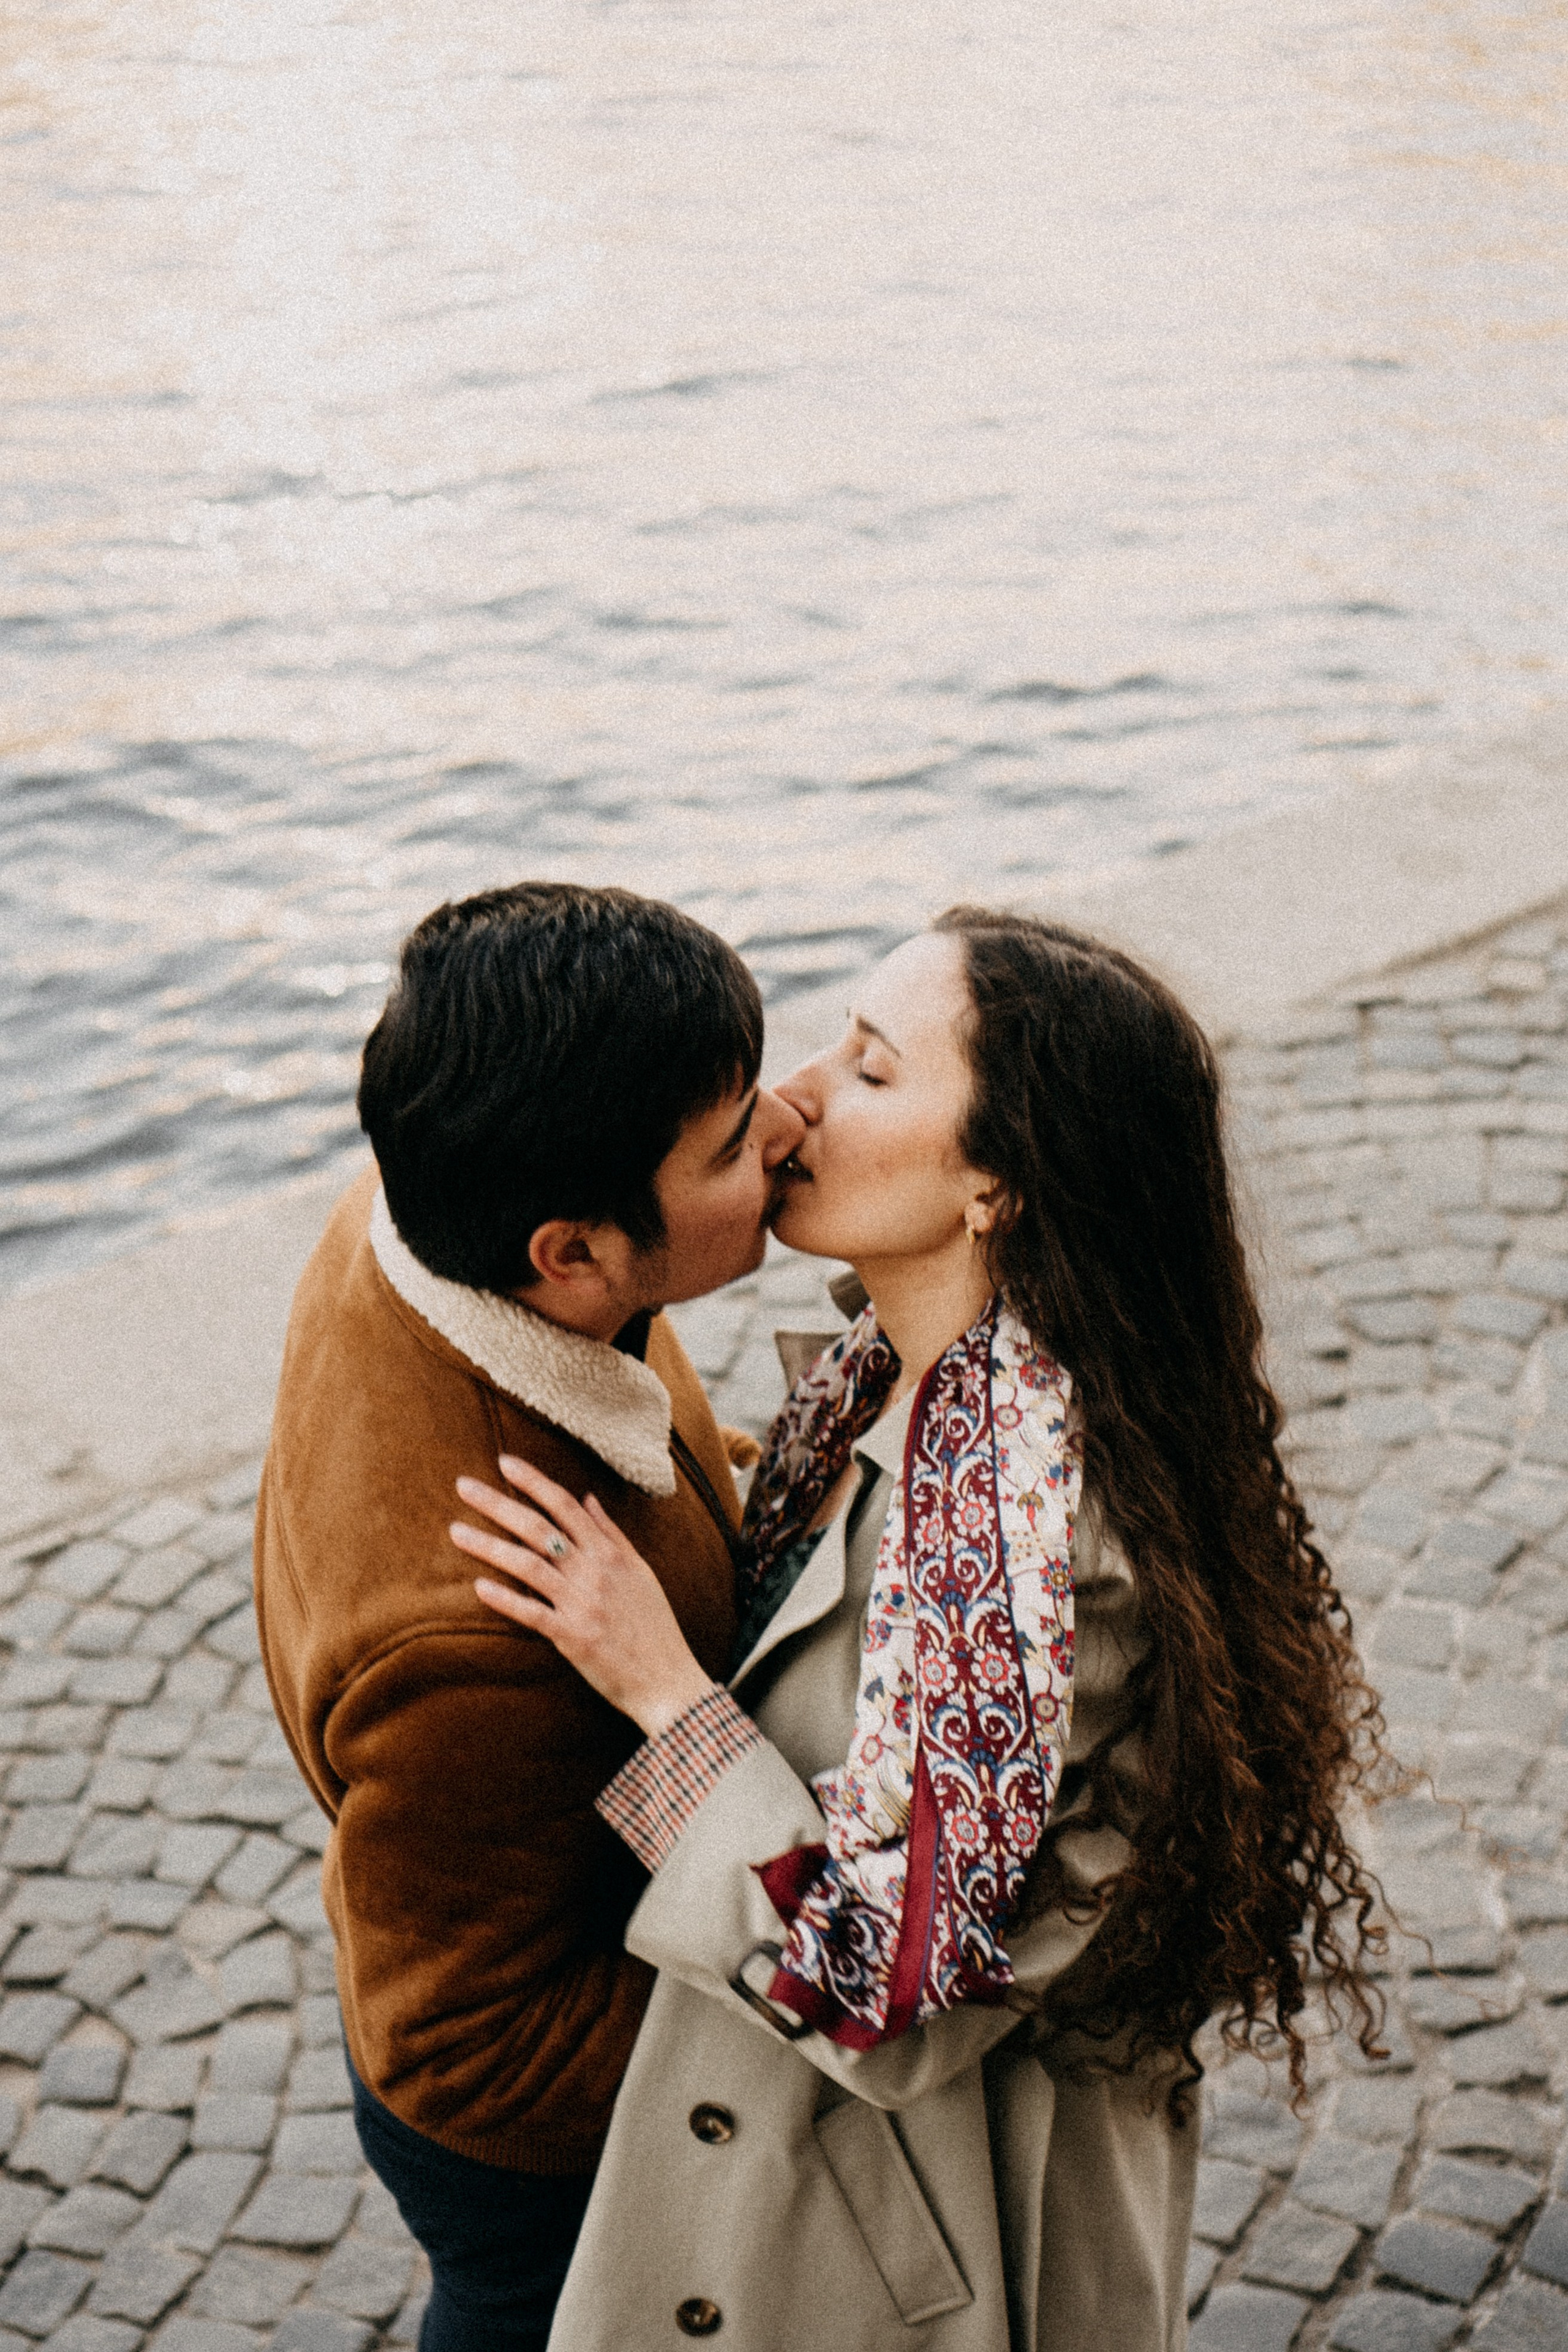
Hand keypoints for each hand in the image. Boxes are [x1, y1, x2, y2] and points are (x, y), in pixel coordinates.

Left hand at [450, 1456, 717, 1737]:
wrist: (668, 1679)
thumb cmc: (655, 1626)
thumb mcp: (641, 1571)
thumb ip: (612, 1534)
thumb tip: (588, 1498)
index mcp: (610, 1553)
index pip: (565, 1505)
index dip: (533, 1481)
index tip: (504, 1462)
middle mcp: (593, 1571)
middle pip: (538, 1528)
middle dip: (498, 1503)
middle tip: (464, 1485)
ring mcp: (581, 1603)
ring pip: (528, 1565)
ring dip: (489, 1546)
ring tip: (456, 1531)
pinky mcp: (572, 1637)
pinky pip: (532, 1613)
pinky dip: (506, 1599)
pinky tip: (479, 1586)